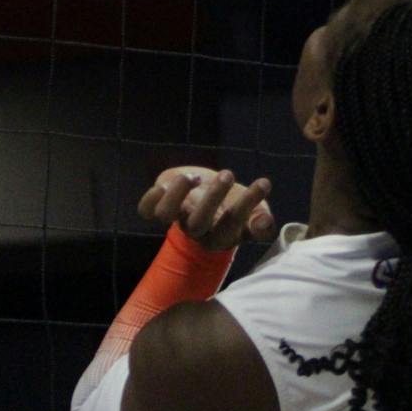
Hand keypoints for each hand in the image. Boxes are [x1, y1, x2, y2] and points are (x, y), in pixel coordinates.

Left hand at [138, 166, 275, 252]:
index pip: (234, 224)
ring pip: (168, 214)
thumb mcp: (254, 213)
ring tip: (196, 176)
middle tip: (228, 174)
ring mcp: (177, 218)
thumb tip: (265, 222)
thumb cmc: (234, 204)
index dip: (249, 204)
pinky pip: (146, 209)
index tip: (264, 182)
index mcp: (223, 236)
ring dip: (179, 192)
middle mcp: (197, 231)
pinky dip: (151, 198)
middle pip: (200, 222)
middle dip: (213, 197)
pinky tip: (164, 183)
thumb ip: (261, 221)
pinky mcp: (160, 206)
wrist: (206, 194)